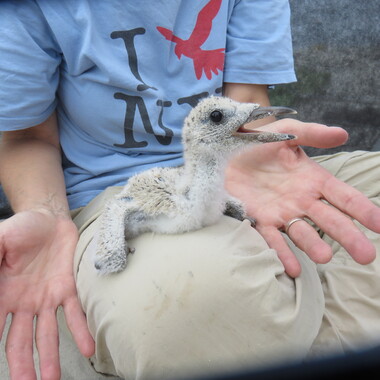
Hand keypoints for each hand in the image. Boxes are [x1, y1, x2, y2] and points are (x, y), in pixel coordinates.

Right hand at [0, 210, 94, 379]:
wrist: (50, 219)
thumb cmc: (22, 229)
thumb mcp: (0, 240)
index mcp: (2, 295)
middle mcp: (24, 304)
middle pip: (19, 342)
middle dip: (22, 365)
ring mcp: (47, 298)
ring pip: (46, 334)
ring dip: (49, 358)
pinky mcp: (68, 288)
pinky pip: (75, 312)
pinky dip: (81, 330)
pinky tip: (88, 348)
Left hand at [225, 119, 379, 276]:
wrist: (223, 151)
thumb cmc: (257, 141)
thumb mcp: (287, 132)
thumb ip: (312, 134)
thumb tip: (343, 133)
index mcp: (312, 179)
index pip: (344, 197)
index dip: (362, 209)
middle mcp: (301, 200)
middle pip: (330, 220)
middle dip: (349, 236)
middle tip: (366, 255)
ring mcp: (281, 212)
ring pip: (303, 232)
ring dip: (314, 246)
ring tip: (324, 257)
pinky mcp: (260, 219)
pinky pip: (273, 238)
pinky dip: (282, 253)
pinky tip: (292, 268)